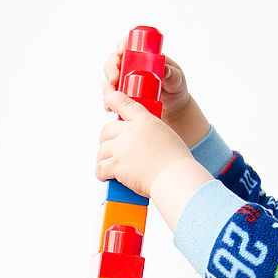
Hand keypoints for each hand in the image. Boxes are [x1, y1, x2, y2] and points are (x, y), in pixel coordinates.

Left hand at [97, 91, 213, 231]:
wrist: (175, 178)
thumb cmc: (177, 163)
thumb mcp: (167, 137)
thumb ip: (150, 134)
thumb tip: (141, 145)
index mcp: (145, 121)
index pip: (124, 103)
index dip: (113, 100)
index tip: (109, 100)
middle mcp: (130, 131)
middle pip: (107, 130)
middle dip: (107, 140)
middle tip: (112, 150)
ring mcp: (121, 148)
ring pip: (102, 151)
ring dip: (105, 159)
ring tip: (111, 167)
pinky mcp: (116, 165)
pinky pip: (100, 168)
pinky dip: (102, 173)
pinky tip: (106, 176)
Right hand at [103, 39, 209, 146]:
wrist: (174, 106)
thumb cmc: (176, 86)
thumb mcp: (176, 78)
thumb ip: (171, 73)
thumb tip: (165, 69)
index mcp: (143, 55)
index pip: (127, 44)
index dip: (121, 46)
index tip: (120, 53)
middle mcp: (130, 65)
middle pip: (113, 61)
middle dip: (111, 69)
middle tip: (115, 79)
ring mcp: (125, 80)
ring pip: (110, 79)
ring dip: (108, 87)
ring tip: (112, 97)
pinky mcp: (123, 94)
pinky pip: (111, 96)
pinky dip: (108, 101)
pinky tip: (109, 107)